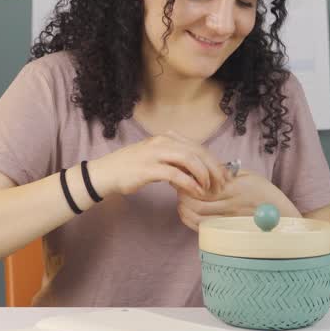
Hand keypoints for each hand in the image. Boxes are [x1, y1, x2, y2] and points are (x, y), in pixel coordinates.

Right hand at [85, 132, 226, 199]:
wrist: (106, 173)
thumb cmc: (132, 168)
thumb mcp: (156, 158)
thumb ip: (175, 160)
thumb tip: (196, 169)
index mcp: (167, 137)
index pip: (198, 146)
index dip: (213, 161)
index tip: (223, 175)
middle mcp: (163, 141)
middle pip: (197, 151)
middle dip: (213, 168)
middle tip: (222, 184)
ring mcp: (155, 153)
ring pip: (189, 160)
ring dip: (203, 175)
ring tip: (209, 189)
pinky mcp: (149, 168)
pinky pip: (176, 174)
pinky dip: (189, 183)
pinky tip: (195, 192)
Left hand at [176, 170, 296, 231]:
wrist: (282, 217)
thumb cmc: (266, 193)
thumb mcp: (249, 175)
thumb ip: (227, 172)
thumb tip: (204, 166)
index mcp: (235, 188)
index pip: (202, 185)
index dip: (187, 180)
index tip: (182, 173)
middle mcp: (230, 205)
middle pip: (195, 202)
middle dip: (182, 194)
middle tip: (179, 185)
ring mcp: (227, 220)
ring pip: (195, 216)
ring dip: (184, 207)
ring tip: (183, 198)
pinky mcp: (226, 230)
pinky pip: (201, 228)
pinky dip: (190, 220)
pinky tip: (189, 211)